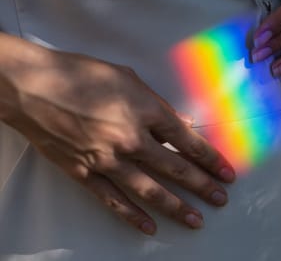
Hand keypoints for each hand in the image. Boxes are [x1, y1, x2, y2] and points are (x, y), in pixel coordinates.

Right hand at [1, 42, 234, 234]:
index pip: (188, 141)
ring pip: (149, 190)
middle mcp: (131, 139)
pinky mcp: (84, 173)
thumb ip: (158, 105)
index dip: (210, 158)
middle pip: (175, 169)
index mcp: (145, 112)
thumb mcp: (128, 79)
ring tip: (196, 219)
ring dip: (176, 207)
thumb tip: (183, 124)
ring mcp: (107, 160)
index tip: (227, 172)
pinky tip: (149, 227)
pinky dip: (132, 216)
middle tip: (221, 199)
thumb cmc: (81, 74)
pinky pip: (113, 200)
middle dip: (202, 186)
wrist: (32, 86)